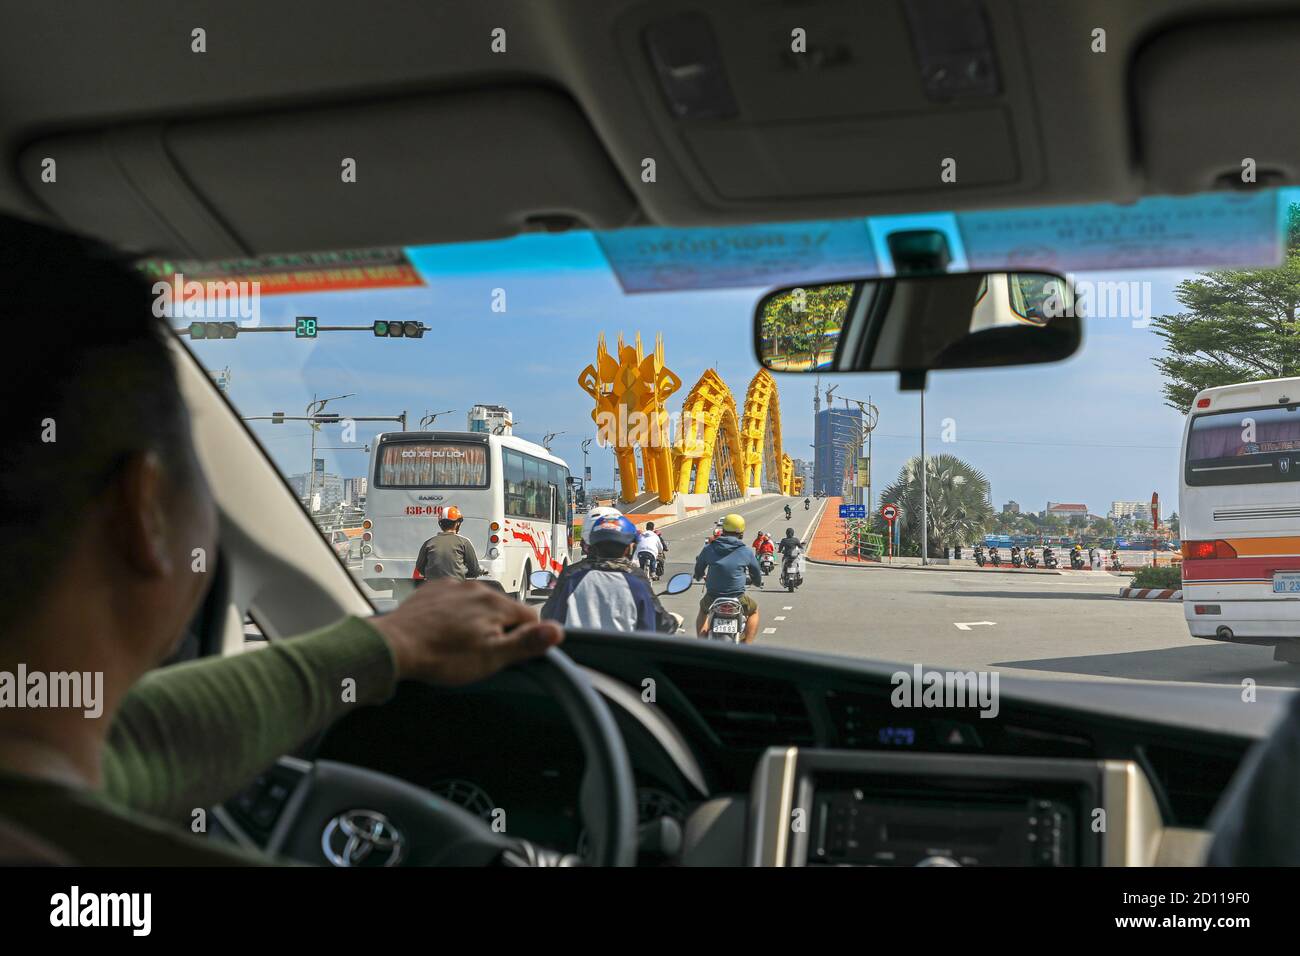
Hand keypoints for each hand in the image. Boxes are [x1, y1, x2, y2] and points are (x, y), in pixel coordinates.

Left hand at [369, 579, 562, 685]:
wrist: (395, 645)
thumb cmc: (443, 656)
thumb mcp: (491, 658)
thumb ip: (526, 642)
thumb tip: (558, 630)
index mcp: (496, 603)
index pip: (530, 618)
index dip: (524, 638)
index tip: (507, 654)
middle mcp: (476, 587)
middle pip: (502, 610)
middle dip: (498, 628)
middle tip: (479, 653)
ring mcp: (453, 586)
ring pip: (477, 604)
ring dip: (475, 620)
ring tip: (457, 644)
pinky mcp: (433, 590)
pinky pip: (454, 600)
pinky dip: (453, 613)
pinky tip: (442, 631)